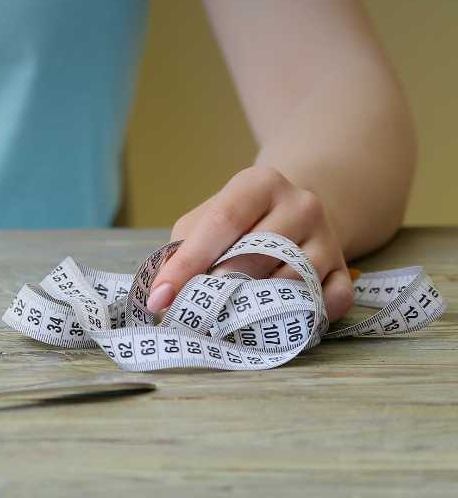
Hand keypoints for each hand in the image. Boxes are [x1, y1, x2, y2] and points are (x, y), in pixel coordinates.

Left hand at [146, 166, 353, 320]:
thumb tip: (164, 296)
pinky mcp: (346, 270)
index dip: (188, 263)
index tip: (160, 298)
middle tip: (193, 315)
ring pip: (289, 282)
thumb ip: (183, 249)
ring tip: (226, 321)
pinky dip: (303, 318)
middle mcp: (301, 205)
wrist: (297, 212)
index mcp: (259, 183)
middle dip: (219, 289)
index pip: (222, 222)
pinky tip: (276, 323)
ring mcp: (329, 238)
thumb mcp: (206, 220)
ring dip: (255, 308)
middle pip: (256, 253)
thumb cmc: (239, 221)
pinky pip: (329, 301)